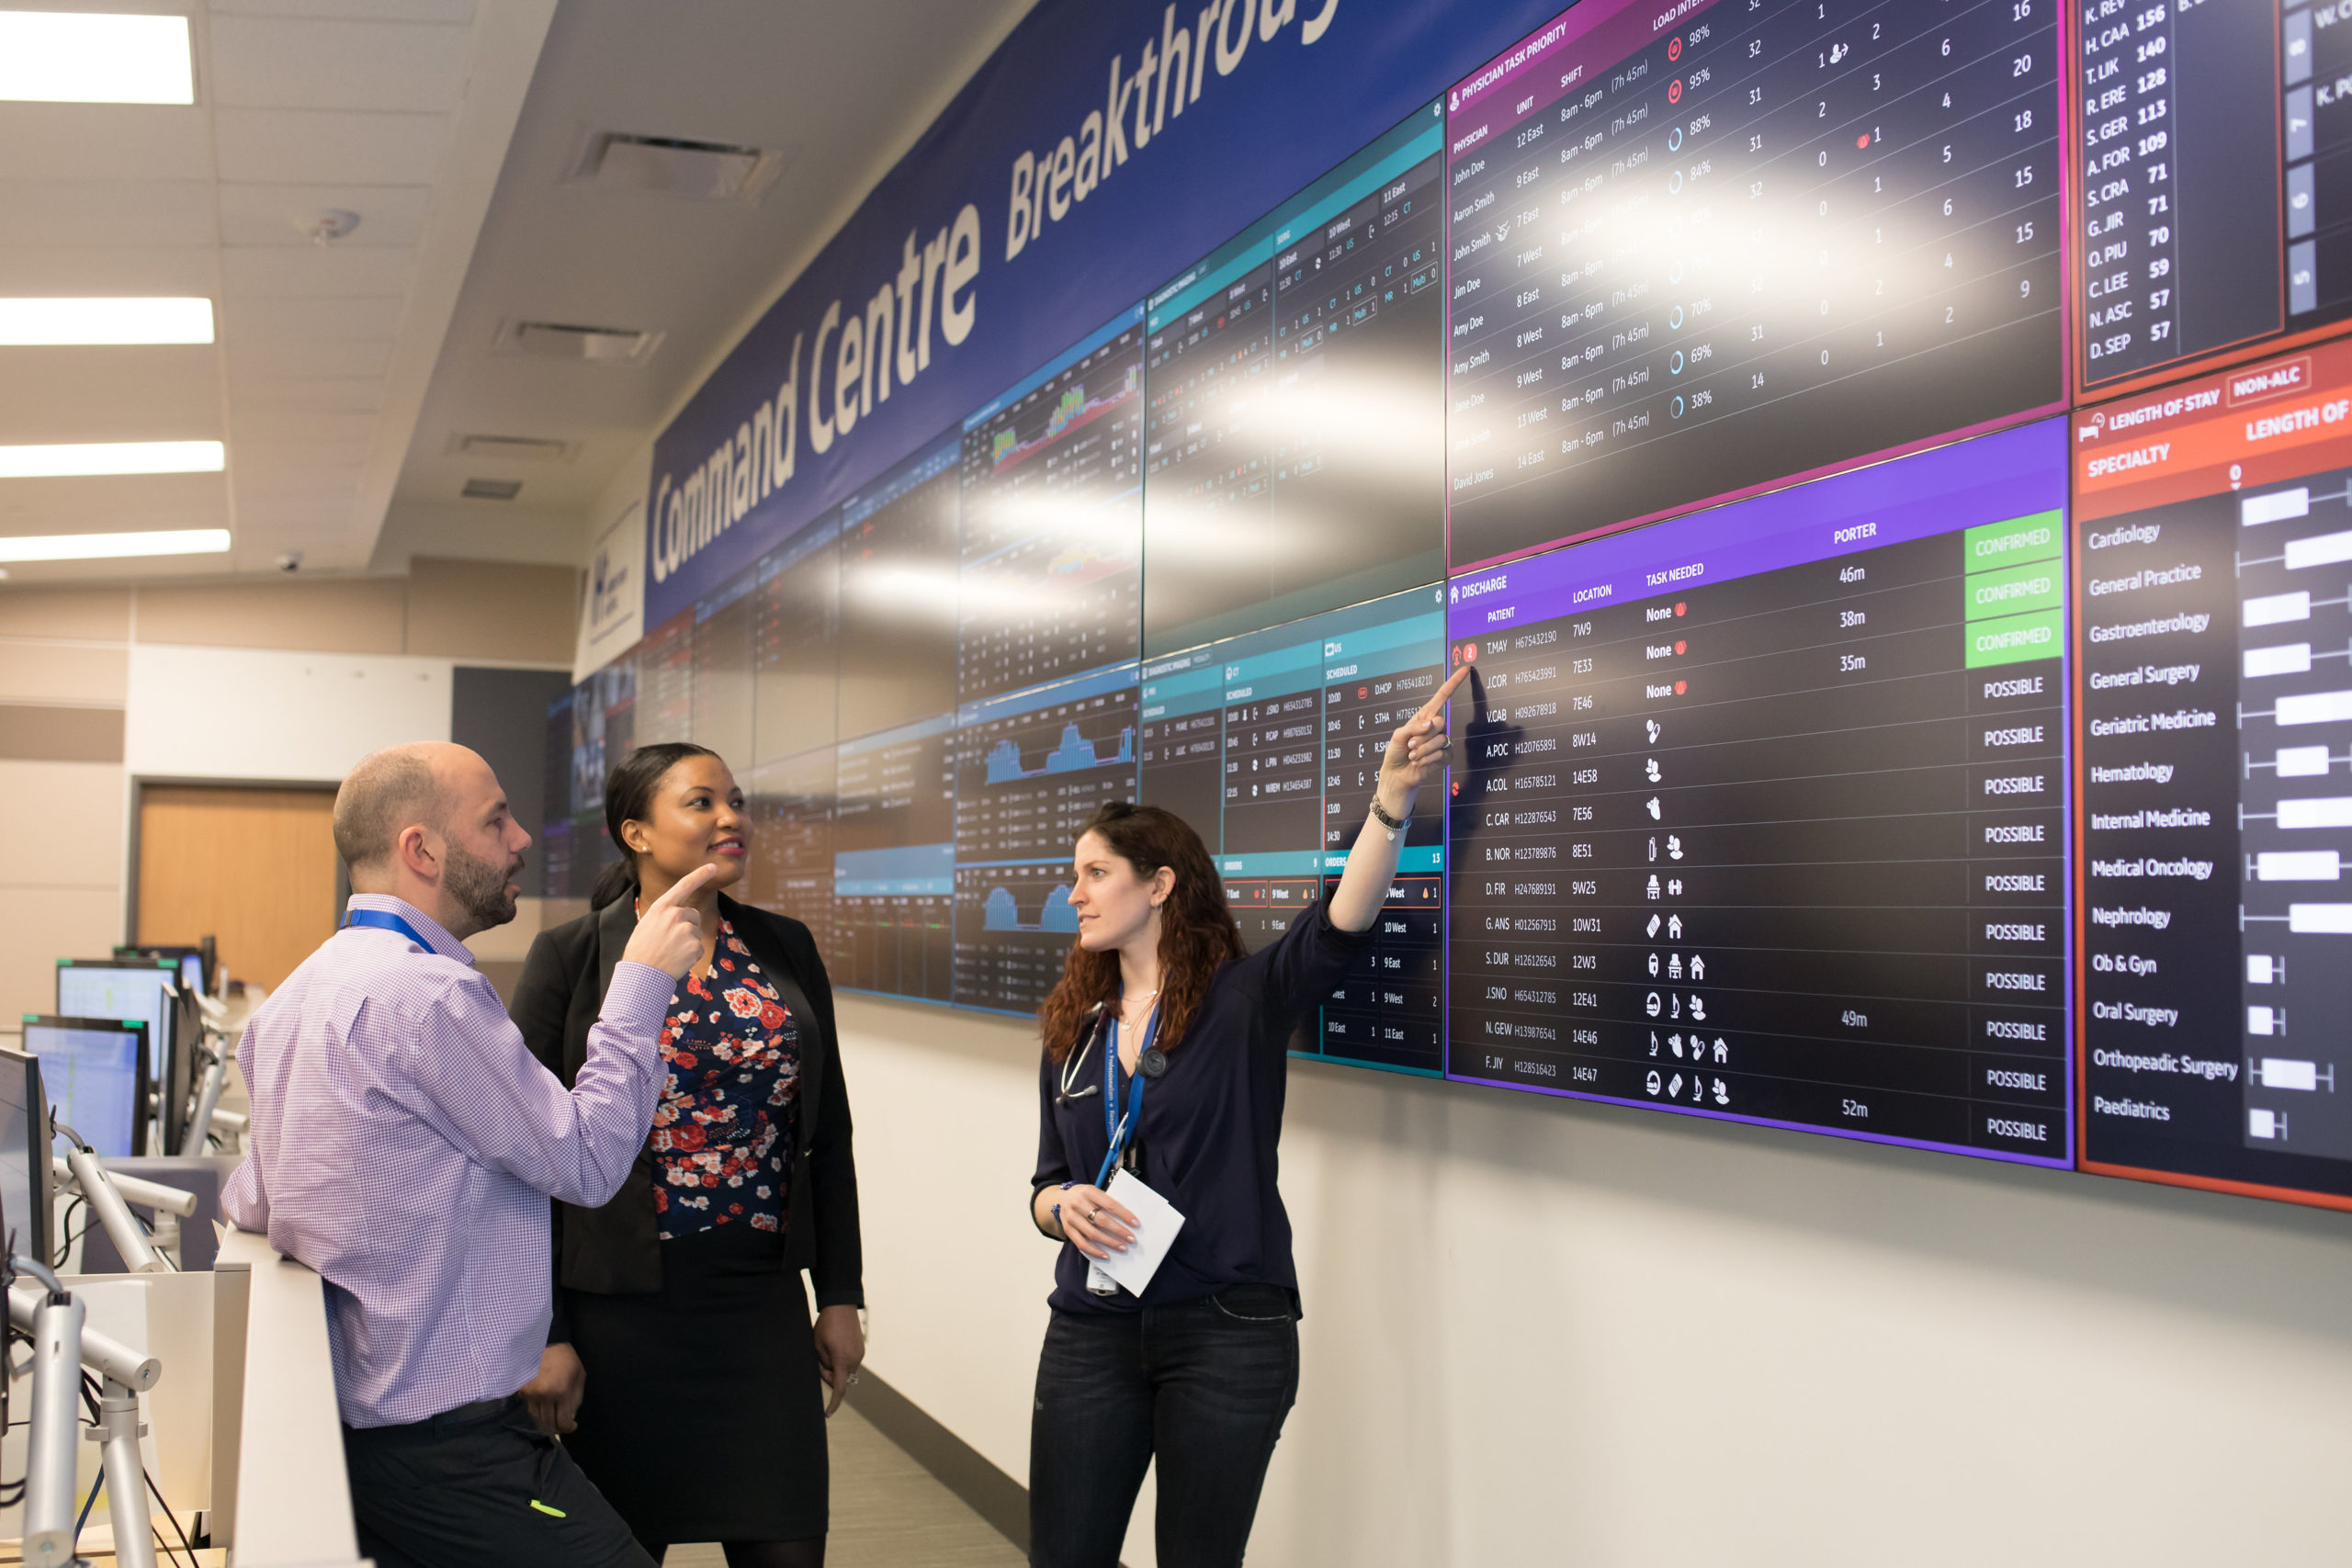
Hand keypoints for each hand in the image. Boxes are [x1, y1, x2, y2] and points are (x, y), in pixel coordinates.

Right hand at [520, 1343, 584, 1434]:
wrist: (544, 1342)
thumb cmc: (565, 1358)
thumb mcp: (579, 1375)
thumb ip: (577, 1398)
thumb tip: (571, 1417)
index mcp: (561, 1391)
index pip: (563, 1421)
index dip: (568, 1428)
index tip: (572, 1426)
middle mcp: (544, 1395)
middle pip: (548, 1423)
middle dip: (557, 1426)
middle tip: (562, 1423)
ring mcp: (531, 1394)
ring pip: (537, 1417)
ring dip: (546, 1420)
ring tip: (553, 1415)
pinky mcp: (522, 1391)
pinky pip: (529, 1408)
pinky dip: (537, 1410)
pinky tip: (544, 1405)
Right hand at [622, 863, 718, 976]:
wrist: (641, 974)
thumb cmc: (640, 951)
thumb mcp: (647, 924)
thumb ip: (665, 916)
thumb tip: (682, 916)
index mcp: (662, 907)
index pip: (684, 886)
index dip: (700, 875)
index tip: (713, 867)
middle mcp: (676, 915)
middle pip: (693, 915)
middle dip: (687, 926)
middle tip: (669, 942)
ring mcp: (687, 930)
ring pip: (696, 933)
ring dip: (688, 942)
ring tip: (670, 952)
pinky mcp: (695, 946)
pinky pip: (698, 949)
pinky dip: (690, 956)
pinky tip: (677, 961)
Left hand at [814, 1304, 864, 1417]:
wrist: (841, 1305)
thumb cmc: (826, 1325)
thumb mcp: (817, 1345)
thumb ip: (823, 1364)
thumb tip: (830, 1374)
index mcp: (842, 1359)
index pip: (839, 1388)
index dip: (833, 1403)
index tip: (827, 1413)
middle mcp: (854, 1359)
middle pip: (841, 1379)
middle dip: (829, 1376)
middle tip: (819, 1361)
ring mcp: (859, 1354)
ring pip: (846, 1371)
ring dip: (836, 1368)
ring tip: (827, 1350)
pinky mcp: (861, 1349)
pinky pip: (850, 1363)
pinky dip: (842, 1362)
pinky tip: (835, 1346)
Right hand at [1056, 1183, 1137, 1260]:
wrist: (1061, 1198)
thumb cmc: (1084, 1196)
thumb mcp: (1094, 1192)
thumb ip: (1107, 1202)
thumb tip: (1127, 1219)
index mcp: (1088, 1191)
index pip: (1110, 1205)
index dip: (1124, 1215)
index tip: (1136, 1224)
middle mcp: (1078, 1204)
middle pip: (1102, 1220)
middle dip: (1119, 1231)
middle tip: (1131, 1239)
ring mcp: (1071, 1217)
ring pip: (1092, 1234)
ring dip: (1109, 1243)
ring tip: (1122, 1247)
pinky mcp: (1067, 1229)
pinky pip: (1081, 1244)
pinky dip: (1094, 1251)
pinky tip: (1106, 1255)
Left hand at [1375, 664, 1471, 810]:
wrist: (1397, 775)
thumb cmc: (1396, 753)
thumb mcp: (1398, 736)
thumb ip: (1413, 727)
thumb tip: (1431, 724)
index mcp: (1424, 717)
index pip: (1442, 696)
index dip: (1454, 683)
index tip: (1465, 669)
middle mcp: (1435, 727)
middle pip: (1440, 722)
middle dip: (1423, 735)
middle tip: (1411, 745)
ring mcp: (1442, 742)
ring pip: (1440, 740)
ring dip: (1423, 750)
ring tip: (1413, 756)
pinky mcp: (1445, 756)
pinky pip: (1442, 754)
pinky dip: (1427, 759)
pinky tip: (1419, 762)